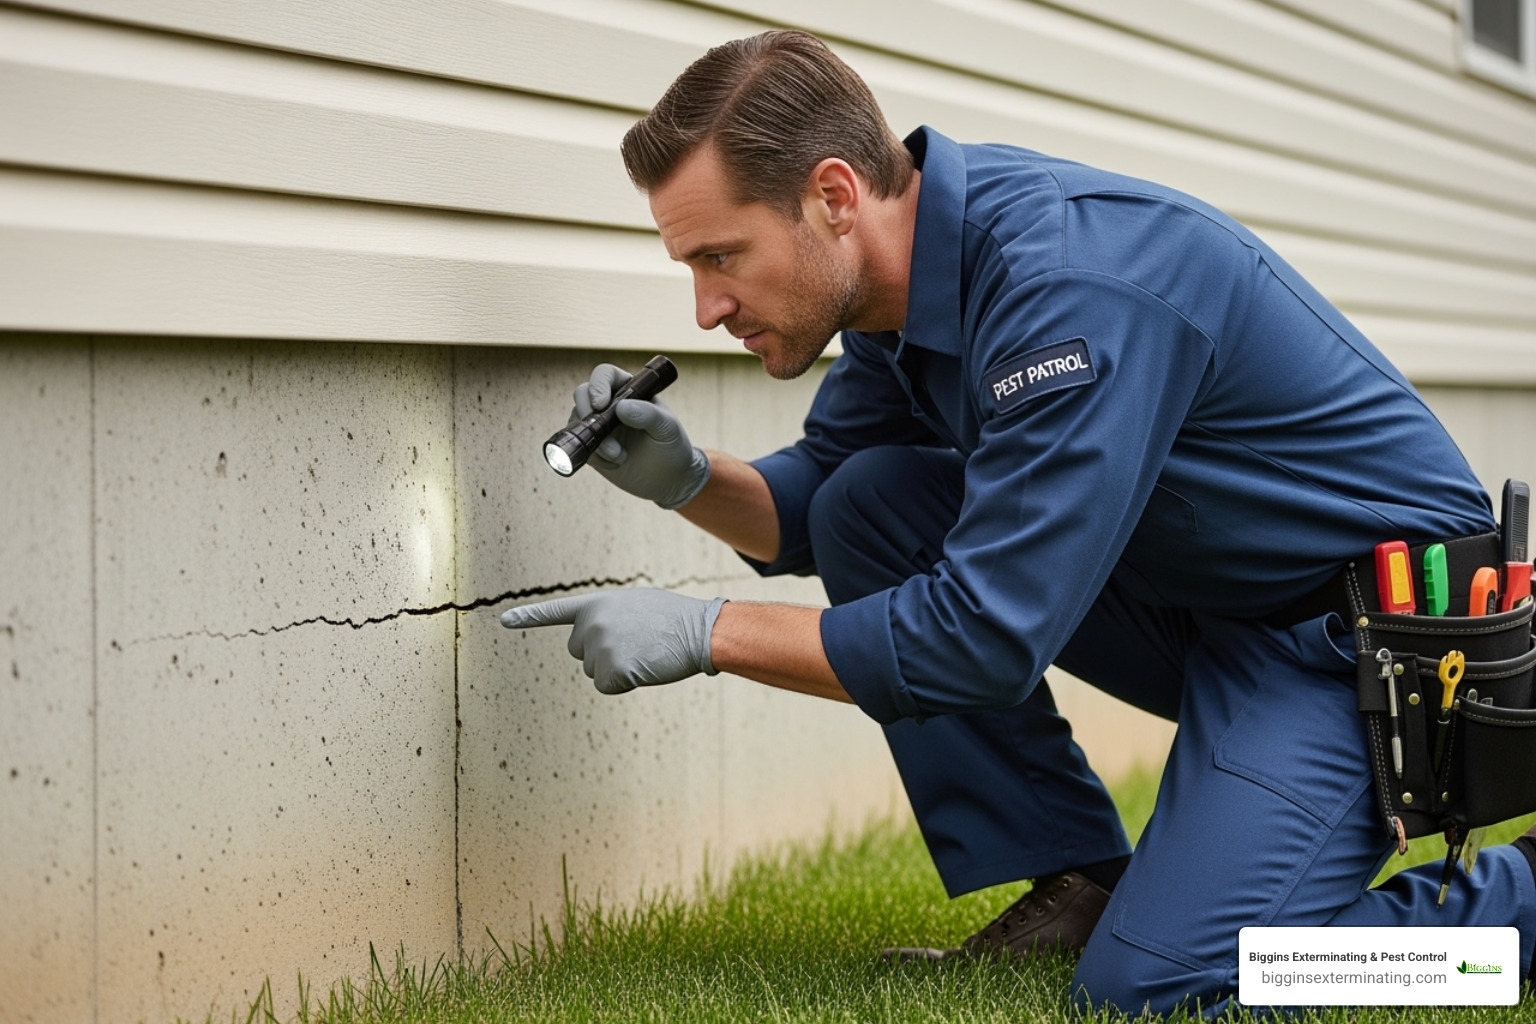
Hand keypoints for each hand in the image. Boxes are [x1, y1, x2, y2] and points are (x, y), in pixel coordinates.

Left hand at [500, 588, 726, 694]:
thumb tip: (596, 642)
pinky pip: (607, 686)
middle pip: (579, 653)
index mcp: (596, 604)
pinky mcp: (611, 670)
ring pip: (594, 671)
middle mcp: (591, 624)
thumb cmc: (672, 617)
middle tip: (635, 642)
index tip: (503, 620)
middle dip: (602, 653)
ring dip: (616, 668)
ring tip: (644, 651)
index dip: (528, 617)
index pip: (556, 610)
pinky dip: (625, 683)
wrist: (697, 630)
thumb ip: (608, 617)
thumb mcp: (634, 605)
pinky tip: (645, 667)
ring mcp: (599, 647)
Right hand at [571, 364, 709, 509]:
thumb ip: (648, 415)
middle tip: (603, 432)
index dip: (598, 385)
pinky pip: (580, 446)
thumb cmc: (672, 447)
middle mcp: (610, 404)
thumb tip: (621, 406)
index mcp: (630, 390)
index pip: (605, 375)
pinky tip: (615, 464)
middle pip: (582, 394)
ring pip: (578, 421)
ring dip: (594, 439)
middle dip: (587, 412)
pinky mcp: (593, 447)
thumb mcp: (668, 429)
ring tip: (619, 456)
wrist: (669, 479)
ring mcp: (599, 425)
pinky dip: (594, 456)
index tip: (601, 404)